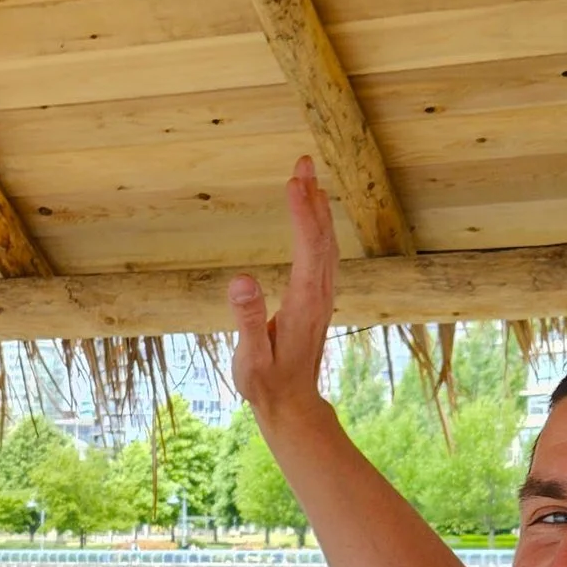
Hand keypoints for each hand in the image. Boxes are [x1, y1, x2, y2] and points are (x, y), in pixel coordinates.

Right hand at [229, 156, 337, 419]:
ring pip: (326, 243)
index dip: (301, 214)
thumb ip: (247, 320)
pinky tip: (313, 212)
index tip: (293, 182)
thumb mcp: (250, 358)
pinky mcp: (318, 298)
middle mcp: (319, 295)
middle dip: (312, 198)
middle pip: (322, 238)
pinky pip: (323, 253)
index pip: (307, 249)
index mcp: (304, 304)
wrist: (291, 404)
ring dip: (318, 207)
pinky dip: (319, 225)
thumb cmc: (266, 383)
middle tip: (303, 162)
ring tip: (307, 175)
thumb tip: (240, 280)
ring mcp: (322, 295)